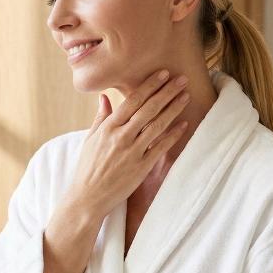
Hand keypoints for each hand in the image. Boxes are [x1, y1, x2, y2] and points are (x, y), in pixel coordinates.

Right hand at [67, 69, 190, 219]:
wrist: (87, 198)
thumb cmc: (87, 169)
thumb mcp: (90, 140)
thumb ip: (101, 117)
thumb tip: (105, 97)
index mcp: (107, 128)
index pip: (132, 101)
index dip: (149, 86)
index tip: (163, 74)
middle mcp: (120, 137)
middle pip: (148, 109)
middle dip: (166, 92)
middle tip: (182, 79)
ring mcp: (132, 152)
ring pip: (157, 125)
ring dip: (174, 109)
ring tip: (186, 96)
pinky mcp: (141, 168)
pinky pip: (160, 147)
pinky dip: (173, 135)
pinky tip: (184, 124)